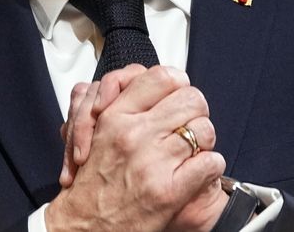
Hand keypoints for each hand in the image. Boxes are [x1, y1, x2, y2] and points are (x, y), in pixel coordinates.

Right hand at [45, 66, 226, 231]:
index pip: (163, 77)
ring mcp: (153, 162)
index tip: (178, 96)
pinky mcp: (169, 191)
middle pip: (191, 99)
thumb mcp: (98, 133)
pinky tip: (198, 172)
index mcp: (116, 117)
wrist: (83, 227)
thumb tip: (158, 87)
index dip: (178, 84)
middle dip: (196, 111)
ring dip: (204, 140)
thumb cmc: (92, 184)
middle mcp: (134, 135)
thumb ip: (125, 107)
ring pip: (204, 130)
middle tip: (190, 123)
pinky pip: (209, 163)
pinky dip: (210, 167)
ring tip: (194, 150)